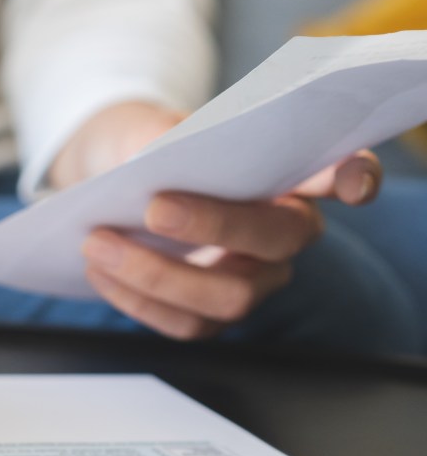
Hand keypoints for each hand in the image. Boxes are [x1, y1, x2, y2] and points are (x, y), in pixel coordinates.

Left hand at [54, 102, 382, 339]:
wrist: (107, 190)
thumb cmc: (147, 152)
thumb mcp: (150, 131)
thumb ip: (159, 137)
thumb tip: (147, 161)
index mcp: (290, 176)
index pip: (342, 173)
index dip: (356, 178)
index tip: (351, 184)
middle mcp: (284, 234)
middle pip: (276, 240)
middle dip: (215, 226)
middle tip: (154, 207)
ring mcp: (253, 280)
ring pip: (229, 297)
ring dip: (157, 273)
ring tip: (98, 243)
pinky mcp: (212, 315)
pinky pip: (186, 324)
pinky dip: (136, 299)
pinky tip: (100, 271)